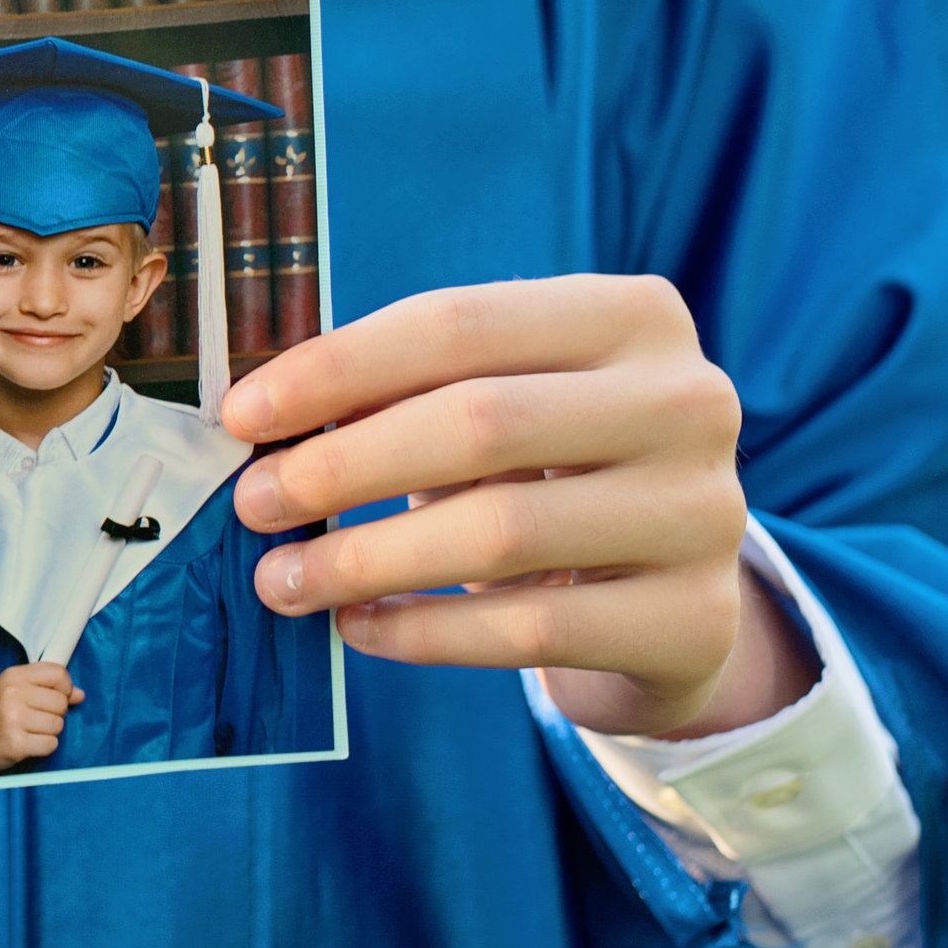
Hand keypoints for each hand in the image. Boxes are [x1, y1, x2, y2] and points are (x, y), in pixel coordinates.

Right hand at [0, 661, 79, 774]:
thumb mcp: (16, 689)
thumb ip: (48, 687)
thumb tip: (79, 694)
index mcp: (13, 676)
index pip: (58, 673)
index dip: (65, 687)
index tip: (55, 697)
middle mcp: (12, 694)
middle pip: (60, 702)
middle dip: (55, 714)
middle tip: (35, 718)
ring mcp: (12, 719)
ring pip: (57, 725)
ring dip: (49, 732)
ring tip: (30, 731)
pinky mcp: (15, 743)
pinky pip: (50, 744)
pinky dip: (44, 747)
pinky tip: (28, 743)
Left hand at [222, 275, 813, 741]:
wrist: (674, 592)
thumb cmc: (554, 470)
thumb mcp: (503, 404)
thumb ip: (408, 391)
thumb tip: (262, 419)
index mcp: (634, 315)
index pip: (458, 323)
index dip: (337, 367)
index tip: (242, 415)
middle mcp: (690, 401)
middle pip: (479, 423)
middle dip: (343, 466)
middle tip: (254, 504)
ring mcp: (705, 513)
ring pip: (500, 532)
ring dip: (366, 560)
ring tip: (282, 581)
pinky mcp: (693, 618)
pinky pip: (529, 630)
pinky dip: (425, 632)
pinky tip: (360, 629)